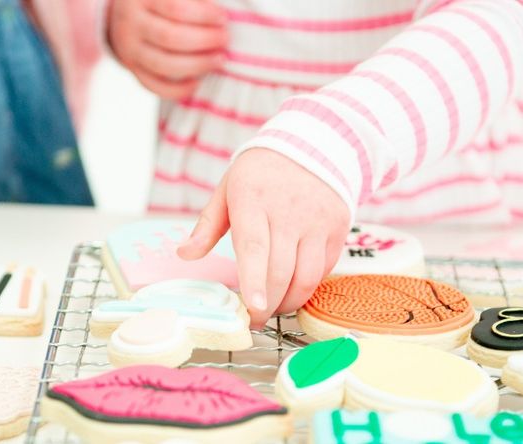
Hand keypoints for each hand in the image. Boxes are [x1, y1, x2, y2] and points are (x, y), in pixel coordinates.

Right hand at [107, 0, 228, 98]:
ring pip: (163, 64)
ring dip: (196, 64)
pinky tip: (197, 83)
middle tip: (225, 39)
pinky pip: (154, 85)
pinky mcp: (132, 68)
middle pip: (169, 37)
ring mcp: (129, 48)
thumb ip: (193, 0)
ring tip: (219, 60)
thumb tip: (223, 13)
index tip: (223, 18)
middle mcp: (131, 23)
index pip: (175, 8)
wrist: (122, 13)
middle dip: (204, 40)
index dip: (203, 15)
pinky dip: (177, 89)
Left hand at [177, 148, 350, 327]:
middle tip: (255, 319)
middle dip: (268, 304)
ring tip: (275, 307)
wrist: (312, 145)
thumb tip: (184, 254)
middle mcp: (289, 211)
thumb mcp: (227, 190)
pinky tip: (294, 286)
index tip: (254, 306)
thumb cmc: (261, 173)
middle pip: (281, 270)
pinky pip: (324, 268)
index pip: (255, 247)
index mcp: (254, 199)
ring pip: (307, 276)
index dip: (254, 280)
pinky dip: (309, 285)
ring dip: (290, 301)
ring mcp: (318, 220)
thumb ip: (207, 226)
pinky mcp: (338, 226)